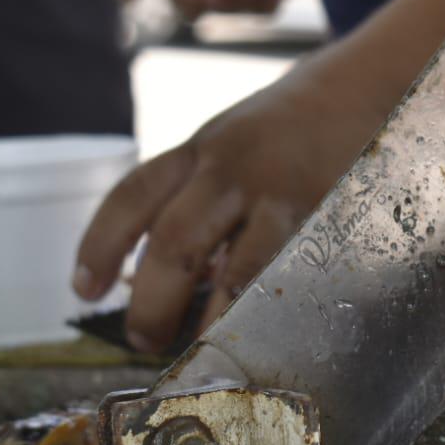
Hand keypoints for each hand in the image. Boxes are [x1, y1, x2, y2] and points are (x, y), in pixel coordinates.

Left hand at [72, 48, 395, 350]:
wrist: (359, 89)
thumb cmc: (282, 132)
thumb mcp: (226, 149)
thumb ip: (192, 204)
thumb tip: (153, 282)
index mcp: (198, 151)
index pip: (132, 197)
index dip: (100, 246)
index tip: (84, 290)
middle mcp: (233, 169)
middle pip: (175, 242)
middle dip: (153, 303)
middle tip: (145, 339)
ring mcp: (282, 195)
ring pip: (239, 271)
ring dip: (214, 322)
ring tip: (202, 354)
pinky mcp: (326, 219)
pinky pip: (292, 275)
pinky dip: (271, 311)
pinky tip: (264, 334)